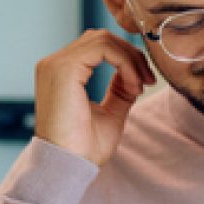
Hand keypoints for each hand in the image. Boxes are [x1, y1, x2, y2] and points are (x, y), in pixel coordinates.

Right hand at [34, 30, 156, 166]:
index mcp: (63, 73)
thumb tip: (133, 74)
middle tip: (149, 81)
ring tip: (141, 86)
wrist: (69, 165)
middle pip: (102, 38)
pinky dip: (125, 63)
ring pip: (103, 39)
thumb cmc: (84, 147)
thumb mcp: (111, 112)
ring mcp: (56, 64)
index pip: (98, 47)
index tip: (146, 82)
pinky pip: (102, 48)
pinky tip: (134, 86)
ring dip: (131, 59)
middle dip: (132, 55)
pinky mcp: (63, 69)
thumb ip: (120, 90)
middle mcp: (55, 64)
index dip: (128, 58)